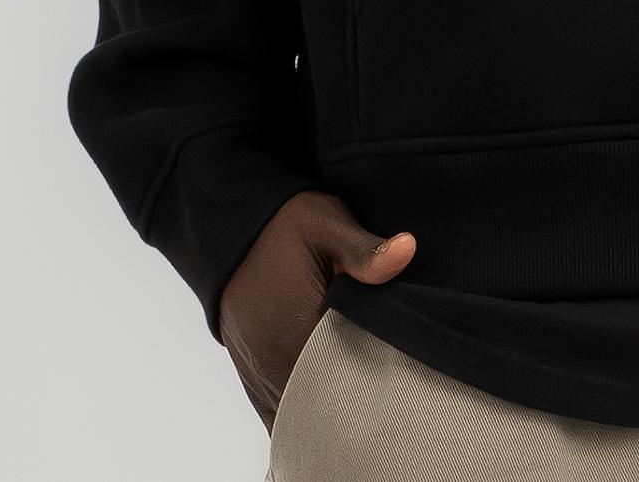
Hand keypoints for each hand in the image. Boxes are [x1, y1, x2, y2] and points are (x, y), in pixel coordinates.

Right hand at [219, 189, 417, 430]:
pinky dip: (303, 414)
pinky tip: (328, 409)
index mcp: (294, 328)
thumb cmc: (284, 226)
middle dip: (352, 405)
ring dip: (327, 412)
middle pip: (319, 407)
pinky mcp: (250, 375)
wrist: (232, 228)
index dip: (371, 385)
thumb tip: (406, 251)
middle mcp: (271, 360)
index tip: (398, 381)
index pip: (340, 380)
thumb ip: (364, 249)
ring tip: (363, 401)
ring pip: (298, 416)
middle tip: (388, 395)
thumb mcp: (327, 223)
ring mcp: (257, 372)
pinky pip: (276, 415)